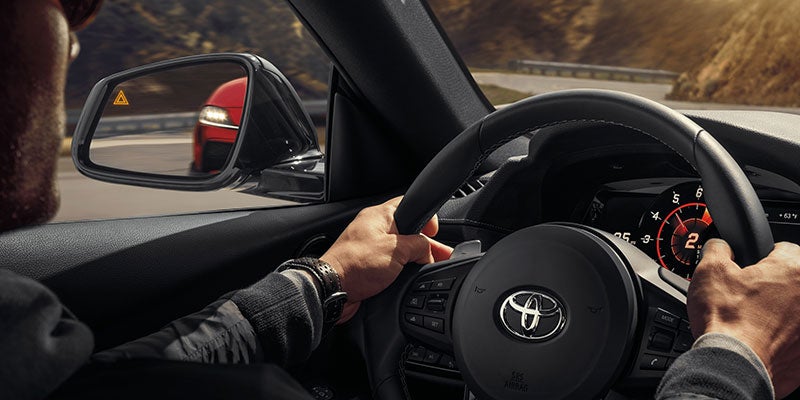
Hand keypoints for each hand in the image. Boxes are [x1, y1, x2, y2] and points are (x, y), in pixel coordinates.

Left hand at [321, 197, 452, 323]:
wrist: (332, 290)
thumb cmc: (354, 265)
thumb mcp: (397, 250)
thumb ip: (418, 246)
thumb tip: (428, 251)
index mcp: (379, 216)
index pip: (408, 204)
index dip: (425, 217)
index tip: (435, 232)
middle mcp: (373, 229)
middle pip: (407, 230)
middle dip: (424, 243)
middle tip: (440, 255)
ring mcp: (370, 247)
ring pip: (399, 249)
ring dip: (414, 258)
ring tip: (428, 267)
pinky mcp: (367, 265)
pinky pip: (390, 263)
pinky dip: (401, 269)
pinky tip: (410, 277)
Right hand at [688, 239, 799, 397]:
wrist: (734, 366)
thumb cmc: (727, 321)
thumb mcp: (709, 270)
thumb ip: (718, 248)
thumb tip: (720, 246)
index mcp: (793, 268)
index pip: (782, 248)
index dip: (759, 258)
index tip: (748, 270)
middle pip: (791, 281)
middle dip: (771, 285)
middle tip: (746, 297)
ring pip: (794, 309)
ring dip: (779, 311)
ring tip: (752, 320)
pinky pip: (795, 337)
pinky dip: (782, 337)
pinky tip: (761, 339)